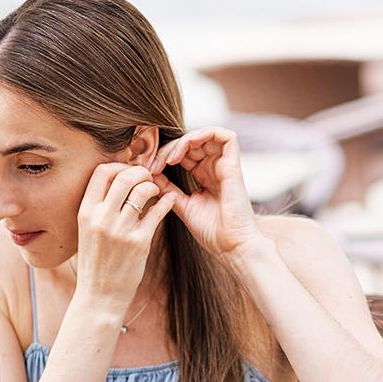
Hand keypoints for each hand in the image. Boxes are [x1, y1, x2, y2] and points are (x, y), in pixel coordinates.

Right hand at [73, 162, 177, 309]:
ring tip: (156, 192)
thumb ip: (99, 208)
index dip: (119, 166)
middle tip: (147, 179)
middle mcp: (101, 218)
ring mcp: (120, 230)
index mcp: (86, 212)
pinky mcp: (139, 242)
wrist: (99, 297)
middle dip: (141, 172)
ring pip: (142, 190)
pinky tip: (168, 201)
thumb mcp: (87, 232)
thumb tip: (118, 182)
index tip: (128, 173)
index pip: (102, 172)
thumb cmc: (95, 264)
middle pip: (124, 176)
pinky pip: (157, 212)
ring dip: (153, 186)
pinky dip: (166, 202)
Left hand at [150, 127, 264, 260]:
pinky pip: (224, 136)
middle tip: (153, 163)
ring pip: (205, 135)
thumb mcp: (182, 206)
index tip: (148, 169)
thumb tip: (150, 175)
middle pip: (192, 143)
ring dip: (183, 141)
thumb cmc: (212, 232)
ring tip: (168, 158)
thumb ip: (168, 189)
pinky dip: (202, 135)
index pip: (185, 154)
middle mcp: (216, 168)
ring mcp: (226, 165)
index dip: (165, 155)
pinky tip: (184, 151)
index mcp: (206, 177)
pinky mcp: (234, 165)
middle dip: (169, 148)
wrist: (232, 246)